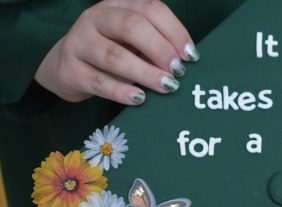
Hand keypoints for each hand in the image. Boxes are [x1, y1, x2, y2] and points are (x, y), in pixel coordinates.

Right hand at [34, 0, 199, 105]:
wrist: (65, 67)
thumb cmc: (111, 53)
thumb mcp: (133, 44)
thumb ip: (155, 47)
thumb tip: (186, 63)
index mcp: (117, 6)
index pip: (150, 8)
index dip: (174, 31)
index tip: (191, 56)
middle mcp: (96, 18)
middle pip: (131, 26)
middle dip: (160, 49)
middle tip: (178, 71)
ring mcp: (79, 42)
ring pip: (114, 55)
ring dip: (145, 72)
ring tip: (167, 86)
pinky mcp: (69, 69)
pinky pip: (99, 81)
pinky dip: (121, 91)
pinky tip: (139, 98)